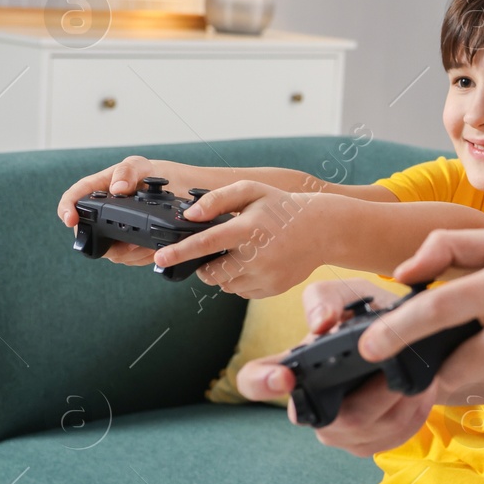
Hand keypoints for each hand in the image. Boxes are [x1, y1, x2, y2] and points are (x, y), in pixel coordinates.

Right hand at [56, 154, 180, 265]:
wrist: (172, 189)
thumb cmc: (148, 173)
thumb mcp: (139, 165)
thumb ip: (127, 172)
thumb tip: (118, 188)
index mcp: (96, 190)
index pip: (73, 199)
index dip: (66, 209)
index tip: (71, 219)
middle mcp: (101, 213)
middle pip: (90, 235)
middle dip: (109, 245)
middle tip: (132, 243)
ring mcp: (112, 231)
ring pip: (111, 253)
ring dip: (129, 253)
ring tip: (147, 243)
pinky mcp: (126, 244)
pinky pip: (128, 259)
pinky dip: (141, 257)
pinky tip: (152, 248)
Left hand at [153, 180, 328, 298]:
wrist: (323, 230)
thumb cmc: (282, 207)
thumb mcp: (251, 191)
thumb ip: (218, 198)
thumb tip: (190, 215)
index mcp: (248, 229)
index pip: (206, 242)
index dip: (180, 251)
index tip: (159, 258)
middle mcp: (256, 256)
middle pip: (211, 272)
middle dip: (204, 265)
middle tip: (216, 251)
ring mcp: (266, 276)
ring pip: (226, 285)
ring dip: (224, 273)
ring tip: (242, 253)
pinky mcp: (273, 289)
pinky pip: (243, 292)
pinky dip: (241, 280)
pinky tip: (256, 263)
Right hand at [236, 278, 436, 455]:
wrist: (415, 345)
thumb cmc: (371, 318)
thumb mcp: (350, 294)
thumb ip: (328, 298)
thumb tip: (320, 324)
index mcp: (295, 368)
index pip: (255, 381)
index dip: (262, 383)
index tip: (284, 376)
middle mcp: (310, 406)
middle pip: (336, 418)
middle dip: (374, 394)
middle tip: (400, 366)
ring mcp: (340, 432)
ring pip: (371, 428)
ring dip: (401, 400)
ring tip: (419, 374)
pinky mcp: (370, 444)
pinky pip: (393, 436)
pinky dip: (415, 412)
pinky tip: (422, 391)